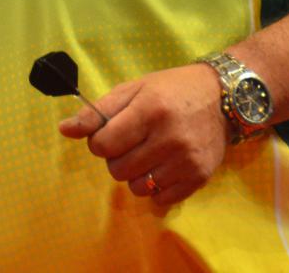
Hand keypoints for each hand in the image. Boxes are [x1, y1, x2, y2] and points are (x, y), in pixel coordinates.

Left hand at [57, 63, 228, 206]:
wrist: (223, 97)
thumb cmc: (171, 90)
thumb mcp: (133, 89)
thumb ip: (97, 111)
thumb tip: (65, 129)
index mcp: (149, 110)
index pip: (103, 144)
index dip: (100, 141)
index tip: (110, 133)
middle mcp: (168, 137)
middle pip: (117, 169)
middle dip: (117, 158)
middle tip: (132, 142)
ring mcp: (185, 160)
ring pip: (137, 187)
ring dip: (136, 174)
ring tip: (149, 153)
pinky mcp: (198, 177)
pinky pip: (160, 198)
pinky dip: (156, 186)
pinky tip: (164, 165)